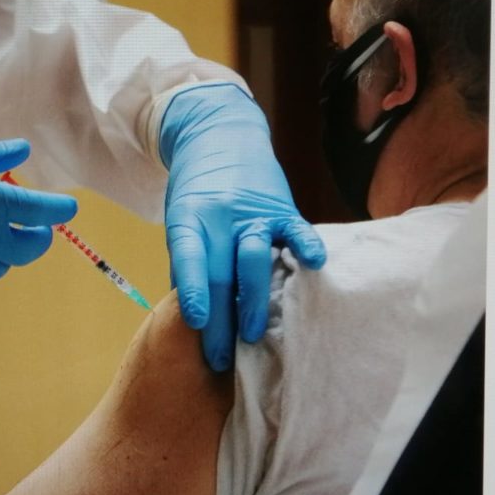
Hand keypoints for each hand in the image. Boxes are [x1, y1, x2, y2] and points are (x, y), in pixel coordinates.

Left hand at [159, 82, 326, 370]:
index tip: (196, 322)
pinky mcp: (282, 208)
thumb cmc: (197, 191)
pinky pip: (294, 230)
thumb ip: (190, 262)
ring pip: (255, 258)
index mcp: (188, 219)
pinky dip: (305, 245)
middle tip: (219, 360)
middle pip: (221, 273)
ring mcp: (253, 212)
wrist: (218, 135)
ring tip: (253, 335)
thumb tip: (196, 316)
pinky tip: (314, 264)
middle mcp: (220, 216)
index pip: (189, 258)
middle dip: (220, 321)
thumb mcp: (181, 220)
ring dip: (254, 300)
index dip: (193, 290)